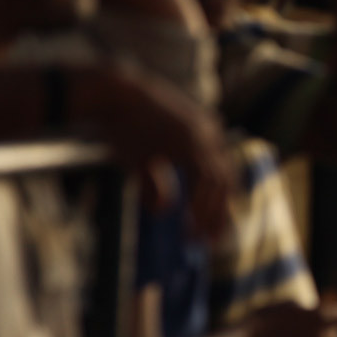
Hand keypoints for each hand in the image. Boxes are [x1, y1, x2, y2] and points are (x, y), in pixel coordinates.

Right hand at [94, 71, 232, 241]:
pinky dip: (199, 204)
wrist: (110, 94)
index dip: (220, 203)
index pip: (223, 174)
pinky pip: (203, 178)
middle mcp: (209, 133)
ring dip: (209, 214)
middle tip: (210, 241)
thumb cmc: (121, 126)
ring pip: (217, 183)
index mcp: (205, 133)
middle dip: (219, 214)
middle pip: (225, 181)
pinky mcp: (188, 141)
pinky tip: (190, 224)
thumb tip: (162, 210)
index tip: (213, 228)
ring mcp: (200, 136)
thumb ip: (156, 185)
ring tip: (198, 238)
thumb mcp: (141, 160)